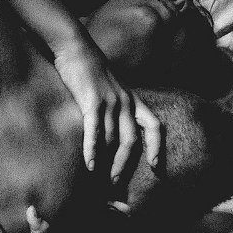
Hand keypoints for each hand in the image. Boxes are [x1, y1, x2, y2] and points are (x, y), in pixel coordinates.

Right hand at [54, 41, 161, 180]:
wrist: (76, 48)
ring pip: (113, 139)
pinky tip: (90, 164)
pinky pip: (96, 131)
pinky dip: (94, 149)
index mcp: (132, 99)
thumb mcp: (108, 87)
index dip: (156, 147)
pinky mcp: (92, 101)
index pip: (154, 125)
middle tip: (117, 183)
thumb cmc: (88, 69)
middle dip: (126, 164)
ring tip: (100, 178)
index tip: (156, 166)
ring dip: (107, 162)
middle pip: (133, 140)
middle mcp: (125, 102)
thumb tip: (109, 126)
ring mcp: (110, 101)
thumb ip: (113, 105)